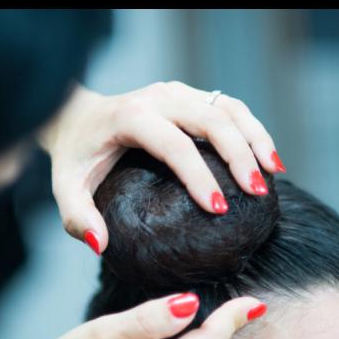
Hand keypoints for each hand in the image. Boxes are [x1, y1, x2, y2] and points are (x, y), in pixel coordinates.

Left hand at [38, 80, 286, 253]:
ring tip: (274, 174)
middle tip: (257, 194)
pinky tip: (268, 160)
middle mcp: (158, 98)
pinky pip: (231, 107)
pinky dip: (254, 130)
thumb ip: (78, 217)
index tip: (218, 210)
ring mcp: (178, 93)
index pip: (175, 145)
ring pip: (229, 108)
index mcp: (130, 117)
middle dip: (240, 156)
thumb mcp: (65, 188)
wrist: (75, 116)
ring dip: (256, 138)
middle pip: (212, 120)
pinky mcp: (191, 95)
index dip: (200, 177)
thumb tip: (100, 245)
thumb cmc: (75, 157)